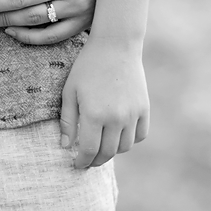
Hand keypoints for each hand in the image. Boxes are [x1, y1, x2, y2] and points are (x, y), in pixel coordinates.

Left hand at [57, 36, 147, 168]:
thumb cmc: (87, 67)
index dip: (82, 161)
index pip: (89, 150)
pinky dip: (130, 140)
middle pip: (107, 153)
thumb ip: (67, 121)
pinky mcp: (144, 109)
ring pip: (124, 147)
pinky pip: (140, 135)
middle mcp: (116, 118)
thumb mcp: (70, 91)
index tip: (76, 165)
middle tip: (87, 161)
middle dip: (95, 161)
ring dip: (112, 152)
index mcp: (94, 115)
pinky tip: (118, 136)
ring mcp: (132, 114)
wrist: (116, 45)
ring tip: (101, 147)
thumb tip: (66, 146)